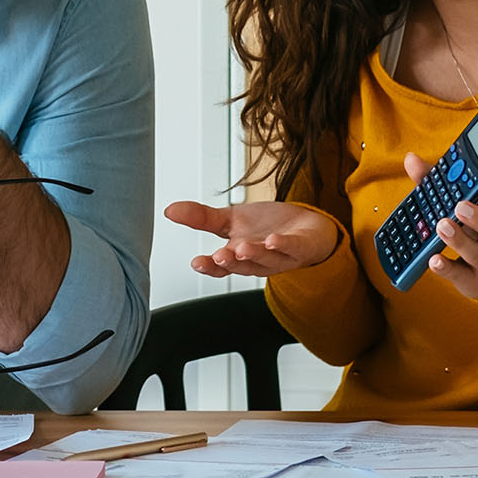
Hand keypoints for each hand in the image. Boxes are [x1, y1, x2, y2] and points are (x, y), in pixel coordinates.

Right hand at [164, 199, 340, 277]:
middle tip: (219, 256)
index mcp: (239, 257)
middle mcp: (259, 261)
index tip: (197, 263)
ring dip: (254, 254)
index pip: (222, 267)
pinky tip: (272, 239)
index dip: (210, 267)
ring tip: (242, 247)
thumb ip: (200, 218)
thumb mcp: (230, 220)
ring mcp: (282, 256)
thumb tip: (169, 210)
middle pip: (243, 266)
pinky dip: (283, 244)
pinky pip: (293, 248)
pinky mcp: (303, 247)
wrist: (308, 229)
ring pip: (266, 259)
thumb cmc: (267, 227)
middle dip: (231, 262)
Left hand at [403, 150, 477, 299]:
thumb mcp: (465, 206)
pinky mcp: (474, 281)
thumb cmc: (476, 231)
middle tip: (459, 206)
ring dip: (460, 240)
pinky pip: (460, 275)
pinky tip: (433, 260)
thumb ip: (439, 183)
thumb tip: (411, 159)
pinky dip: (446, 267)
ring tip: (442, 226)